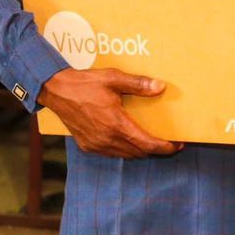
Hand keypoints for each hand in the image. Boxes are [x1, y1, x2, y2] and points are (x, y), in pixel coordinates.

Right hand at [38, 67, 181, 158]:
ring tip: (153, 141)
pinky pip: (112, 154)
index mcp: (116, 124)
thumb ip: (138, 84)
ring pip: (126, 155)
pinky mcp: (87, 146)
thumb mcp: (114, 78)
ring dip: (141, 151)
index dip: (164, 147)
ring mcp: (96, 145)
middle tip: (169, 142)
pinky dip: (125, 150)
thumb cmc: (86, 83)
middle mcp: (106, 139)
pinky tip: (130, 140)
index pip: (146, 144)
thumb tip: (161, 87)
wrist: (56, 91)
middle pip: (139, 152)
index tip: (177, 145)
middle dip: (156, 150)